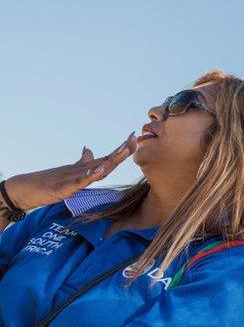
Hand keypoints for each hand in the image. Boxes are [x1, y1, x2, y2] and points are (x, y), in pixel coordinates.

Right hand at [4, 134, 136, 210]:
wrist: (26, 188)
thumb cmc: (49, 181)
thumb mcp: (70, 172)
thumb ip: (82, 162)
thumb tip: (90, 150)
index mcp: (85, 169)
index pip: (108, 159)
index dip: (122, 151)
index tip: (135, 140)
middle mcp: (82, 170)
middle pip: (106, 160)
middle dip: (122, 151)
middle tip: (135, 138)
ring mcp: (73, 177)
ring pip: (96, 168)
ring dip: (111, 159)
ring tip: (124, 150)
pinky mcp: (65, 187)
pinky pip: (81, 181)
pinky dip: (91, 174)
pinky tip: (100, 167)